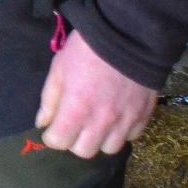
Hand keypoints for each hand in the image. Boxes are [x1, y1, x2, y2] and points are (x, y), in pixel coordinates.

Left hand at [36, 28, 158, 158]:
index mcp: (76, 110)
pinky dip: (122, 131)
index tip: (54, 126)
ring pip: (109, 148)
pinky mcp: (144, 116)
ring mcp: (126, 121)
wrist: (127, 35)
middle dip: (74, 140)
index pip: (59, 142)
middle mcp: (102, 122)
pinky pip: (132, 136)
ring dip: (100, 138)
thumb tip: (43, 123)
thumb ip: (49, 100)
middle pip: (84, 151)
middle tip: (75, 123)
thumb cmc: (86, 51)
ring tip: (97, 122)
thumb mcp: (58, 69)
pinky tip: (117, 116)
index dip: (53, 135)